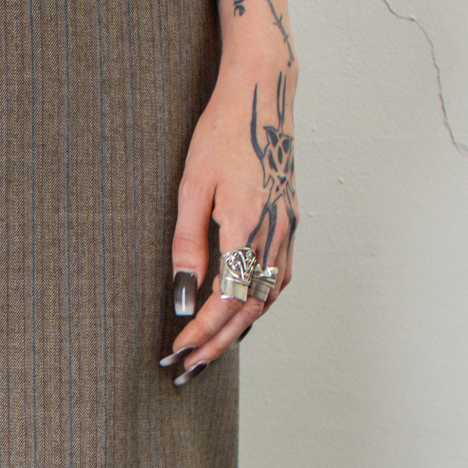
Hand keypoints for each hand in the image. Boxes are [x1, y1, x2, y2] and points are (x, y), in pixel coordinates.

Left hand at [162, 0, 298, 384]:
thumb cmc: (218, 134)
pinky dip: (258, 304)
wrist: (262, 96)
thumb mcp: (189, 188)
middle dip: (217, 344)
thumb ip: (186, 246)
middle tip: (188, 371)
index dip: (202, 331)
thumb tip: (182, 299)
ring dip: (239, 329)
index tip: (177, 351)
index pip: (226, 298)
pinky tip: (239, 315)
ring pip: (267, 296)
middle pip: (249, 308)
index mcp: (245, 222)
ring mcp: (288, 228)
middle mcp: (274, 231)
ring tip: (209, 352)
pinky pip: (278, 278)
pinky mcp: (290, 222)